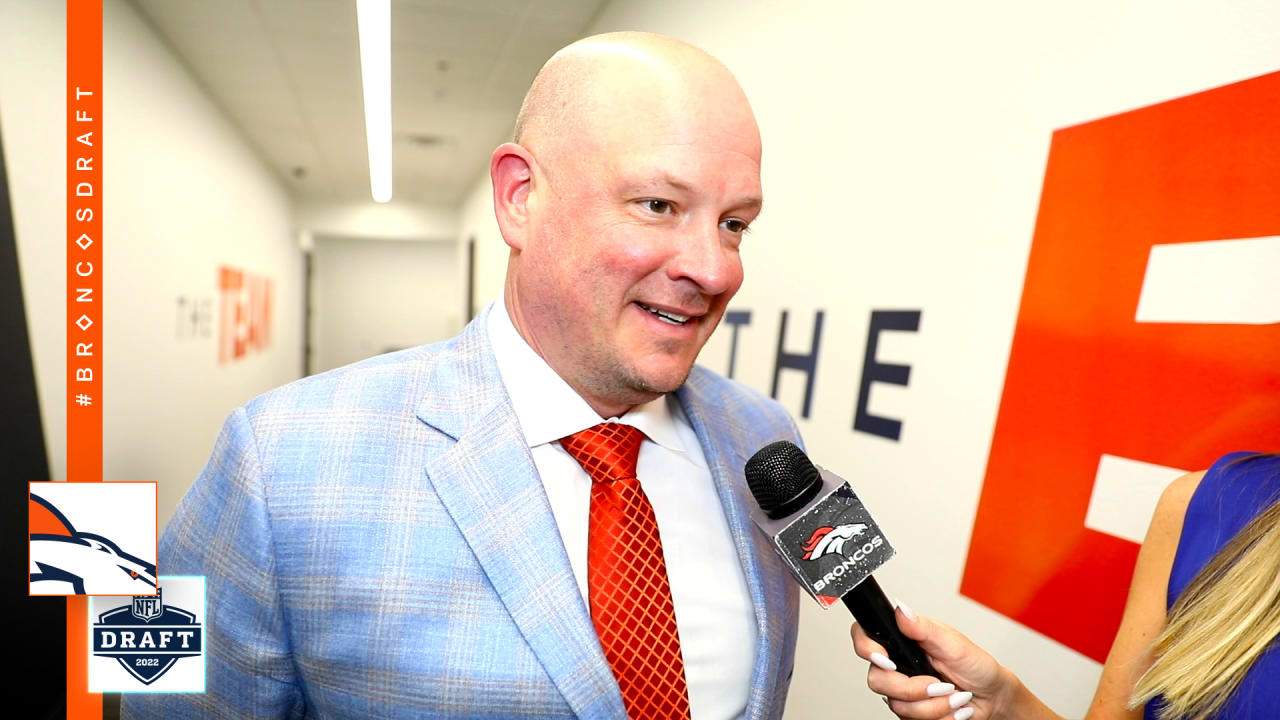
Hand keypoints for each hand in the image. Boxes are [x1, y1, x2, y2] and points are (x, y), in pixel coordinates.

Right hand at [850, 605, 1014, 719]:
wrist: (992, 697)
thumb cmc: (976, 665)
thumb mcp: (953, 642)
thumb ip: (924, 628)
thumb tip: (901, 609)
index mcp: (903, 640)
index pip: (865, 637)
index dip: (867, 649)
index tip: (888, 661)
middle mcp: (899, 665)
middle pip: (877, 680)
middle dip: (912, 688)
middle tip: (939, 684)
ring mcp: (904, 690)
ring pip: (898, 705)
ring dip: (933, 705)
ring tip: (954, 695)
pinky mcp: (913, 711)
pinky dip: (938, 716)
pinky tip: (952, 707)